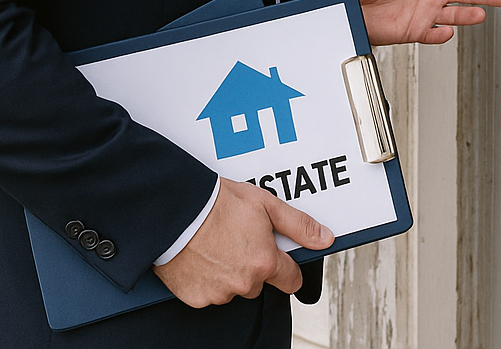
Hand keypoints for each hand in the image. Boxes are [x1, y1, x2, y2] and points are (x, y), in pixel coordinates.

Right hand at [154, 177, 332, 307]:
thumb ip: (299, 226)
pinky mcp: (196, 297)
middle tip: (239, 240)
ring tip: (218, 245)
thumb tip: (324, 238)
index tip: (280, 259)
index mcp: (265, 262)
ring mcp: (219, 292)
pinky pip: (209, 293)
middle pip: (260, 282)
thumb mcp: (266, 205)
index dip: (287, 268)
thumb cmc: (217, 204)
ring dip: (230, 272)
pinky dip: (207, 279)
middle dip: (254, 266)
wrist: (176, 211)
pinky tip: (202, 256)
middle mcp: (245, 282)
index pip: (291, 280)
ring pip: (234, 288)